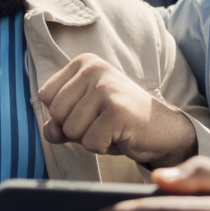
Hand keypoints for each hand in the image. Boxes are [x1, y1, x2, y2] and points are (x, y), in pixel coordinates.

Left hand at [37, 53, 197, 167]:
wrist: (164, 128)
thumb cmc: (120, 121)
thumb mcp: (85, 117)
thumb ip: (60, 123)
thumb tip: (49, 131)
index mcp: (84, 63)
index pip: (45, 95)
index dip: (63, 114)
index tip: (90, 111)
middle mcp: (94, 69)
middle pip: (56, 113)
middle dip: (76, 129)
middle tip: (103, 122)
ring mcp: (106, 89)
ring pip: (71, 130)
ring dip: (91, 139)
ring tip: (112, 128)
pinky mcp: (117, 111)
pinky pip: (90, 142)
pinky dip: (103, 147)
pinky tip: (120, 135)